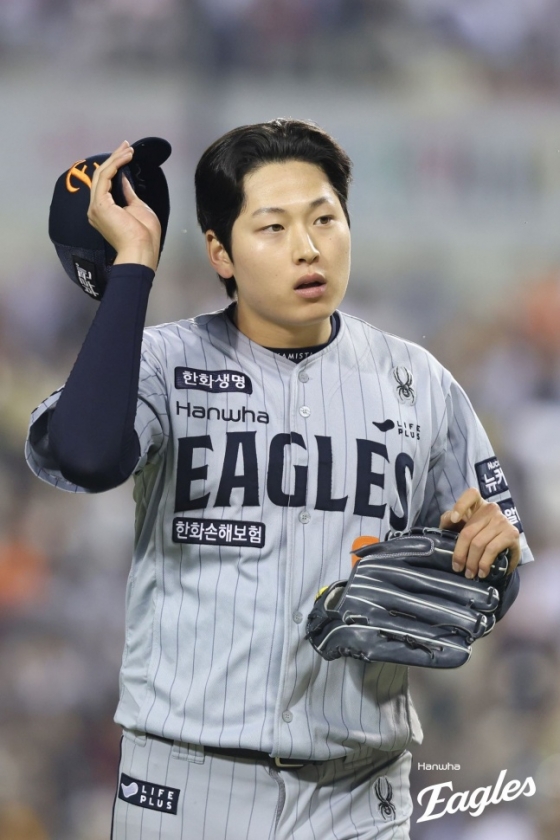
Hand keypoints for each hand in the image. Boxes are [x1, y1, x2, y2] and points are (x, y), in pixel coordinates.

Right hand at [87, 140, 160, 270]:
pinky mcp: (99, 204)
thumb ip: (128, 193)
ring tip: (128, 149)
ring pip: (102, 174)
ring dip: (115, 159)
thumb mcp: (137, 208)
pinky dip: (115, 164)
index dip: (115, 166)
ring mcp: (95, 206)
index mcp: (104, 211)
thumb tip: (124, 179)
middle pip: (101, 176)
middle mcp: (95, 208)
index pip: (106, 183)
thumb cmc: (143, 235)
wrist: (141, 250)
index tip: (126, 154)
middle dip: (114, 158)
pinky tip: (125, 157)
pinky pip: (105, 177)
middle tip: (125, 145)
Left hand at [439, 487, 520, 578]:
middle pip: (469, 531)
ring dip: (472, 562)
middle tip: (458, 568)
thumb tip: (449, 519)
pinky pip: (493, 549)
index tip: (454, 520)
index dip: (460, 505)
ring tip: (470, 574)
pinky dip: (485, 563)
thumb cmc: (477, 534)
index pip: (471, 494)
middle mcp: (491, 508)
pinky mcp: (512, 533)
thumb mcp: (460, 526)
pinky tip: (483, 571)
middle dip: (460, 553)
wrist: (503, 548)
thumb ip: (449, 520)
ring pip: (479, 543)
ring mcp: (502, 520)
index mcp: (477, 503)